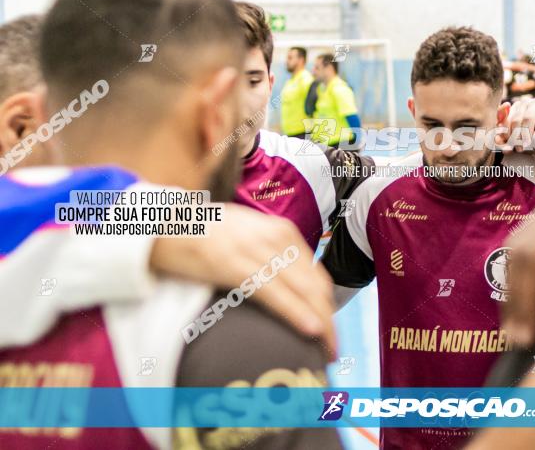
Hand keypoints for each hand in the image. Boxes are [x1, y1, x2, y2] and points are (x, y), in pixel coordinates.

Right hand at [149, 203, 336, 358]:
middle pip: (316, 287)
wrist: (162, 222)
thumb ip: (272, 254)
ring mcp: (256, 251)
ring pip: (302, 292)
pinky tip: (311, 330)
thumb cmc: (204, 234)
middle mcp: (276, 238)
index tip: (332, 332)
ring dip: (321, 325)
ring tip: (327, 351)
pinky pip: (274, 294)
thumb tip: (292, 286)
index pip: (318, 276)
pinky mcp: (234, 265)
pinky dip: (295, 313)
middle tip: (334, 350)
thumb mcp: (249, 236)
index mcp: (282, 231)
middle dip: (330, 322)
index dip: (329, 307)